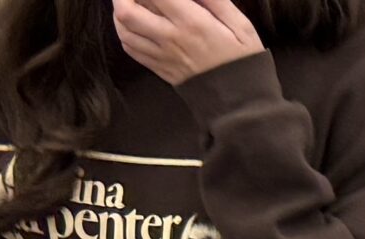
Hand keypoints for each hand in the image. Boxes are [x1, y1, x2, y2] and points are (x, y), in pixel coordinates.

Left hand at [114, 0, 262, 82]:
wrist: (242, 102)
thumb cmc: (243, 60)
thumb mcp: (241, 26)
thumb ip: (216, 1)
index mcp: (193, 22)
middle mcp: (171, 38)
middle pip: (126, 11)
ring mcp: (162, 55)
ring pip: (123, 29)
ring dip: (120, 13)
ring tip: (130, 4)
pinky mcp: (160, 69)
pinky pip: (131, 48)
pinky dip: (125, 33)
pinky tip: (133, 27)